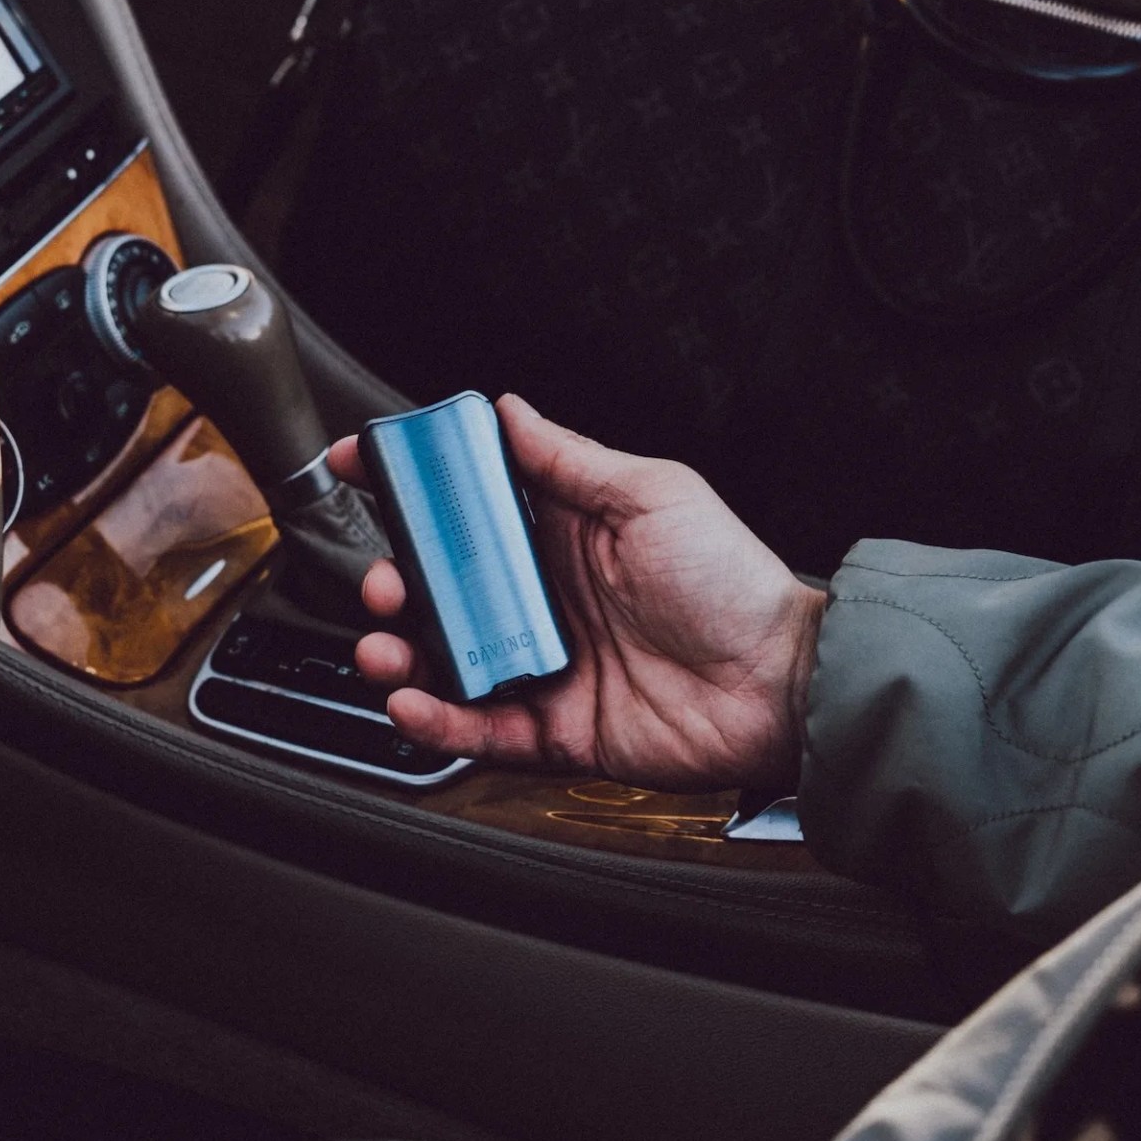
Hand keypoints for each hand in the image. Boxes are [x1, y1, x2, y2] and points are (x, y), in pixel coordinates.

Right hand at [329, 395, 826, 792]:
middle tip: (385, 580)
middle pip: (442, 590)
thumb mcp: (651, 495)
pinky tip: (412, 703)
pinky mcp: (555, 729)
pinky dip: (437, 721)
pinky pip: (480, 728)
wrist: (780, 682)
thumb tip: (509, 411)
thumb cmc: (734, 582)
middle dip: (395, 582)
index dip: (409, 488)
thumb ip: (570, 459)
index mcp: (563, 535)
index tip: (359, 467)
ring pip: (446, 661)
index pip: (468, 507)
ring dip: (399, 653)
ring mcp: (546, 665)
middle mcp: (545, 600)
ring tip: (384, 647)